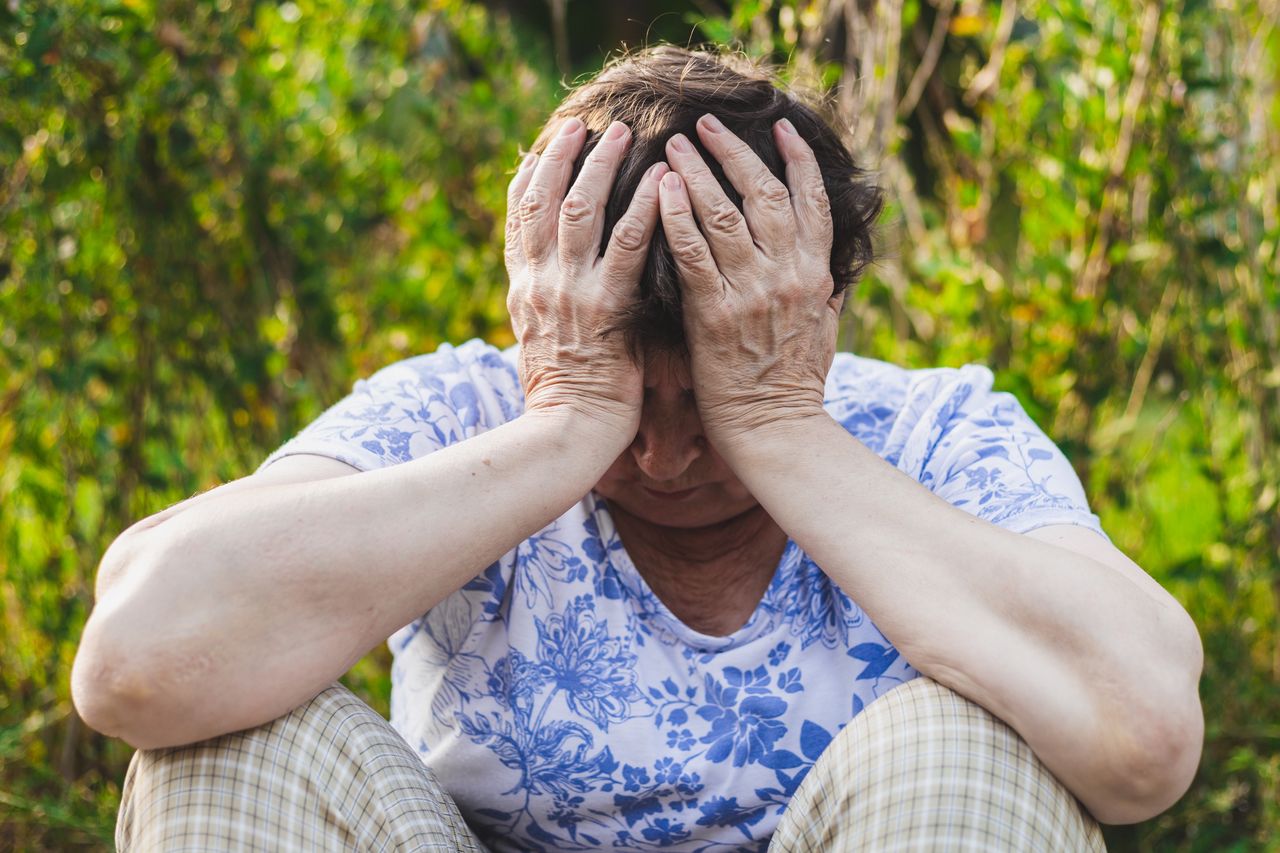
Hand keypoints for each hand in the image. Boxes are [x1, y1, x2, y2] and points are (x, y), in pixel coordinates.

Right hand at [505, 117, 668, 442]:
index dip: (529, 179)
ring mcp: (570, 293)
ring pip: (580, 211)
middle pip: (543, 201)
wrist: (568, 436)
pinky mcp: (605, 309)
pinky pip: (627, 247)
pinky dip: (645, 209)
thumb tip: (557, 289)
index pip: (518, 221)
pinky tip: (663, 183)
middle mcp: (539, 284)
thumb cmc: (566, 399)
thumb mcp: (544, 345)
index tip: (541, 148)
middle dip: (562, 157)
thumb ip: (550, 308)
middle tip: (583, 124)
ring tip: (623, 135)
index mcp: (523, 290)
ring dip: (601, 167)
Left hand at [657, 114, 838, 452]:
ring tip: (675, 144)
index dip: (797, 159)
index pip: (812, 201)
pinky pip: (693, 252)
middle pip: (764, 193)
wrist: (775, 432)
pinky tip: (661, 189)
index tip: (780, 128)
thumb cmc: (794, 386)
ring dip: (698, 172)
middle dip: (734, 152)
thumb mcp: (825, 331)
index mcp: (815, 275)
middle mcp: (788, 275)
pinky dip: (676, 216)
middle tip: (706, 124)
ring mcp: (752, 292)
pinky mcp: (714, 313)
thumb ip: (827, 293)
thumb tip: (836, 271)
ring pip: (725, 213)